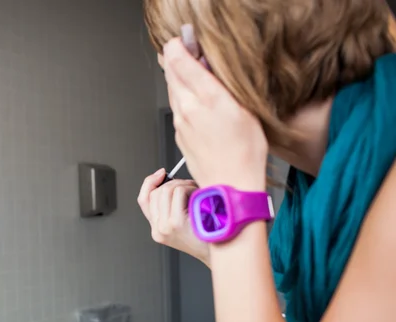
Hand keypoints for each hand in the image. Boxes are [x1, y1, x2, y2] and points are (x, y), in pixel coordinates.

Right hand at [138, 169, 208, 264]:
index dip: (150, 182)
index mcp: (157, 229)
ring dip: (183, 185)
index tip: (162, 173)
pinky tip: (199, 198)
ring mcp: (165, 227)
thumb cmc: (208, 234)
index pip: (143, 200)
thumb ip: (171, 205)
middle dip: (173, 183)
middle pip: (155, 193)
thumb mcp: (184, 220)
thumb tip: (167, 178)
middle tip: (189, 186)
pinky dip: (190, 189)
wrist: (223, 252)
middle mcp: (158, 229)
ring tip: (196, 193)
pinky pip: (179, 192)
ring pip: (166, 190)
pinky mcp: (176, 223)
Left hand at [163, 37, 267, 191]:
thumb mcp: (246, 110)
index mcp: (207, 98)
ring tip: (194, 75)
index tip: (185, 40)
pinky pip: (176, 108)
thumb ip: (225, 85)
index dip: (179, 45)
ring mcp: (179, 122)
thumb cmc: (245, 153)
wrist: (230, 186)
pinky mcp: (177, 134)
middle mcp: (187, 108)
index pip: (179, 60)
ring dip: (179, 78)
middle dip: (177, 59)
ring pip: (172, 90)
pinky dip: (182, 98)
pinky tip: (196, 101)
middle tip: (189, 52)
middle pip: (170, 72)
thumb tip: (211, 67)